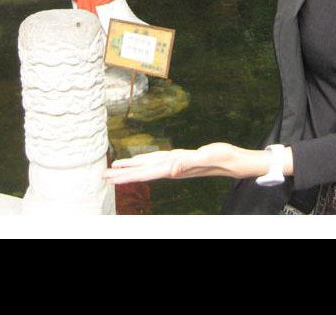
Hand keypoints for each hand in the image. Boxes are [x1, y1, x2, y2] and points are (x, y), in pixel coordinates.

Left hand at [103, 142, 242, 184]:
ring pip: (147, 166)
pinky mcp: (179, 158)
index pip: (144, 174)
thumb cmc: (221, 158)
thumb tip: (171, 170)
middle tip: (103, 175)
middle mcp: (170, 168)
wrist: (232, 161)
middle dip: (121, 174)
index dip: (126, 176)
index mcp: (172, 168)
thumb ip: (188, 163)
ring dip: (130, 168)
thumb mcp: (205, 158)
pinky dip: (145, 161)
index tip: (110, 178)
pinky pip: (156, 160)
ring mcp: (174, 164)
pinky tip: (141, 161)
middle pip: (141, 172)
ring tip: (115, 168)